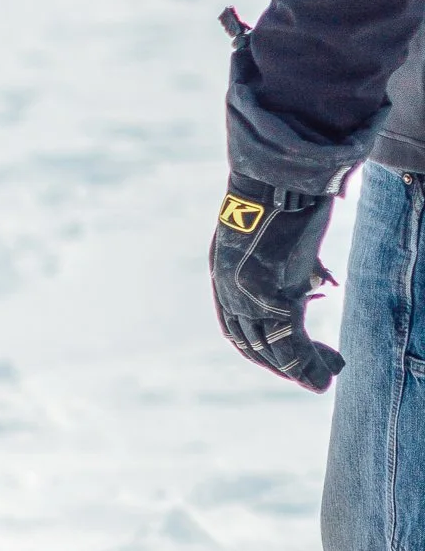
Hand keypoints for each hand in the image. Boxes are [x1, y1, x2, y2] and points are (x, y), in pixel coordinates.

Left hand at [209, 172, 343, 392]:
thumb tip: (307, 271)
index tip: (283, 359)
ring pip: (273, 348)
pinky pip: (291, 343)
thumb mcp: (273, 230)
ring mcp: (248, 295)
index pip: (236, 327)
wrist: (281, 172)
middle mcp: (230, 289)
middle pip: (252, 343)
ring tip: (326, 378)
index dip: (258, 349)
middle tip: (313, 375)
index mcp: (224, 273)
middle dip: (281, 364)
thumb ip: (281, 256)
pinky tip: (326, 373)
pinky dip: (308, 365)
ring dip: (300, 370)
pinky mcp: (274, 295)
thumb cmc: (283, 192)